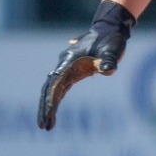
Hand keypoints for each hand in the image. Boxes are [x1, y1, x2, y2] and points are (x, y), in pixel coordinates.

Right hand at [36, 0, 134, 130]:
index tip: (49, 114)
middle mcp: (64, 64)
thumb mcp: (112, 50)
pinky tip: (53, 112)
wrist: (110, 29)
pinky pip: (60, 87)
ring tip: (46, 125)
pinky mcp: (72, 71)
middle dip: (45, 108)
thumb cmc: (111, 40)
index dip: (52, 99)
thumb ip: (108, 60)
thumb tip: (107, 70)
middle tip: (43, 126)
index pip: (56, 83)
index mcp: (70, 61)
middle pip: (49, 88)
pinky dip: (56, 99)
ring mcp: (67, 67)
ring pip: (52, 89)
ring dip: (47, 106)